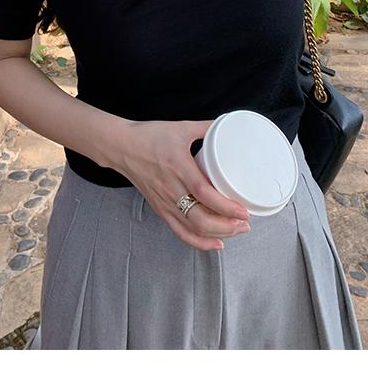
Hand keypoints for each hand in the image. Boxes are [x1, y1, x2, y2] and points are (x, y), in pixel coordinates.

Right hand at [115, 119, 251, 250]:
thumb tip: (227, 124)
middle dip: (227, 226)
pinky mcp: (160, 209)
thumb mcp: (180, 127)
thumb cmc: (149, 135)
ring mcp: (165, 202)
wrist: (121, 146)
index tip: (244, 210)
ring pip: (193, 228)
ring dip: (218, 234)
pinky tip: (215, 243)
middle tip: (246, 223)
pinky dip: (199, 242)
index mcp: (178, 166)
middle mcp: (171, 188)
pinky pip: (180, 232)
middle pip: (201, 218)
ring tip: (236, 230)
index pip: (204, 193)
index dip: (225, 206)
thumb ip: (205, 127)